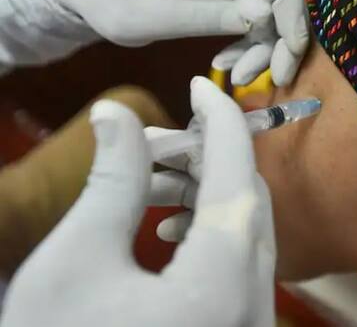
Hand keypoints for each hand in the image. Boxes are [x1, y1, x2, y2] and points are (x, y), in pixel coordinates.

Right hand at [0, 77, 275, 326]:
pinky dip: (209, 232)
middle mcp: (251, 305)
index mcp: (219, 283)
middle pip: (249, 203)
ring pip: (246, 234)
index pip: (237, 174)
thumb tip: (117, 113)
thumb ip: (111, 179)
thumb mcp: (75, 260)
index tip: (202, 84)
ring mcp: (249, 323)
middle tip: (163, 138)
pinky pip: (238, 266)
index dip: (221, 120)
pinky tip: (166, 228)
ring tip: (154, 177)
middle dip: (210, 157)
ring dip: (206, 195)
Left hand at [47, 0, 308, 85]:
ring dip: (262, 45)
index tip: (292, 46)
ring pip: (264, 3)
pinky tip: (227, 65)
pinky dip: (246, 41)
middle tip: (275, 78)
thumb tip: (259, 18)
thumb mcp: (138, 19)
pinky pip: (248, 12)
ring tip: (239, 78)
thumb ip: (197, 15)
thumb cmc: (102, 1)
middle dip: (281, 33)